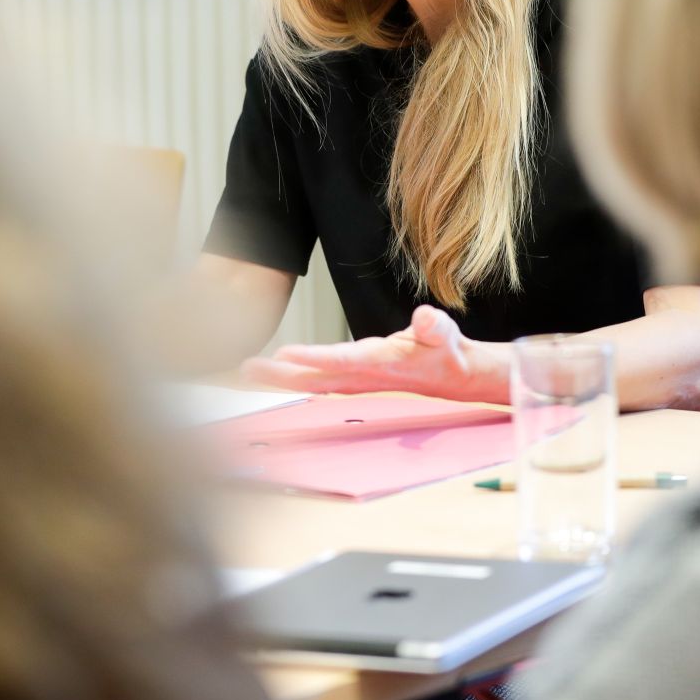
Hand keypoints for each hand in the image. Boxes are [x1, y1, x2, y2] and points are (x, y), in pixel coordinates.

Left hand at [241, 305, 506, 402]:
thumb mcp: (446, 335)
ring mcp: (357, 379)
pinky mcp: (354, 378)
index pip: (343, 359)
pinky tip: (273, 375)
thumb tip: (427, 318)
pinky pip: (318, 380)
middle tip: (246, 370)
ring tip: (247, 372)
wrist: (453, 376)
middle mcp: (364, 375)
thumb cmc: (446, 351)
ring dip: (280, 379)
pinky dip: (293, 377)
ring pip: (312, 381)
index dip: (315, 359)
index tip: (285, 355)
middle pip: (317, 377)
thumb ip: (436, 327)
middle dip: (281, 375)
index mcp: (382, 363)